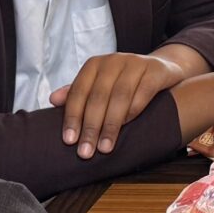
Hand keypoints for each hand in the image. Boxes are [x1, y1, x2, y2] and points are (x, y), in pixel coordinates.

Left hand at [50, 50, 196, 156]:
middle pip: (98, 97)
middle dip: (90, 127)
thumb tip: (52, 100)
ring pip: (119, 96)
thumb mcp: (100, 84)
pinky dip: (133, 111)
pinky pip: (142, 93)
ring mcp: (135, 63)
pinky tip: (126, 128)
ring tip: (105, 148)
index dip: (72, 117)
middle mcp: (113, 61)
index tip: (69, 141)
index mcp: (95, 64)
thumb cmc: (125, 81)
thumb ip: (78, 92)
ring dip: (111, 125)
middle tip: (86, 152)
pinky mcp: (155, 70)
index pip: (79, 91)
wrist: (161, 68)